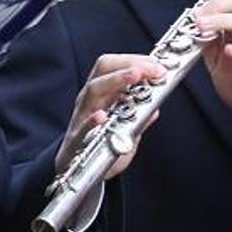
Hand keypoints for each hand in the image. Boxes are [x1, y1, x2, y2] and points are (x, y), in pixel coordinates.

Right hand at [55, 55, 164, 180]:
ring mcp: (81, 116)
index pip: (114, 65)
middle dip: (129, 64)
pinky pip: (82, 126)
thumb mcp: (125, 129)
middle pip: (104, 69)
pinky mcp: (76, 139)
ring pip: (93, 90)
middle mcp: (90, 99)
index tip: (157, 65)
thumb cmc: (100, 144)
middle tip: (152, 69)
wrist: (74, 171)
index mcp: (101, 93)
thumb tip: (156, 108)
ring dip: (116, 80)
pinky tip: (102, 116)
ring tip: (135, 76)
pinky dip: (93, 120)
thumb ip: (138, 118)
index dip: (135, 60)